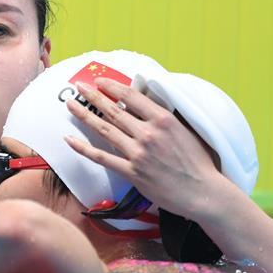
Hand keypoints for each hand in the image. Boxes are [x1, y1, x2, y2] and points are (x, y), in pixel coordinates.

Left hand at [63, 78, 227, 221]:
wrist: (202, 192)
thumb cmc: (198, 161)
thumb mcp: (186, 128)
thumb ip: (164, 114)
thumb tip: (146, 99)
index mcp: (163, 119)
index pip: (131, 96)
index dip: (112, 86)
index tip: (100, 80)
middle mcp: (148, 134)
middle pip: (113, 110)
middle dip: (92, 96)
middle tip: (78, 86)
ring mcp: (138, 153)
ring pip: (104, 130)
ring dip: (84, 115)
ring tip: (70, 104)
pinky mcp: (132, 172)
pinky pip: (102, 158)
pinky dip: (83, 149)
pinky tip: (70, 140)